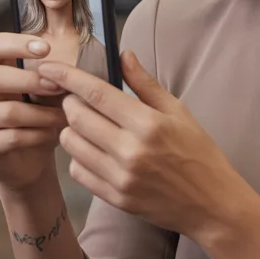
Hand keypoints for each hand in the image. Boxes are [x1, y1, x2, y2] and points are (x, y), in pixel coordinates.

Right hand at [0, 33, 67, 192]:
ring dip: (42, 114)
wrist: (28, 160)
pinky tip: (51, 135)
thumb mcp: (45, 91)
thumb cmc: (37, 116)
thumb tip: (67, 67)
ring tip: (64, 116)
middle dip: (30, 80)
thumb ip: (50, 76)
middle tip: (58, 87)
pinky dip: (37, 135)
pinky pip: (11, 137)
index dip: (15, 44)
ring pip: (7, 112)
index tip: (45, 48)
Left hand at [37, 52, 259, 245]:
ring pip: (72, 144)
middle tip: (79, 99)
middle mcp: (130, 151)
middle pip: (76, 117)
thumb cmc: (199, 152)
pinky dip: (79, 157)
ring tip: (89, 126)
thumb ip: (145, 84)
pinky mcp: (114, 198)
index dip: (67, 77)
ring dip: (72, 129)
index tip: (48, 67)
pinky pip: (78, 172)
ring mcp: (120, 178)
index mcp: (148, 124)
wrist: (211, 203)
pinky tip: (95, 151)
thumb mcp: (179, 112)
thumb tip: (123, 55)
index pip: (96, 93)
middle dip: (70, 102)